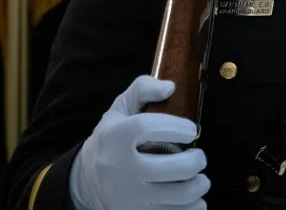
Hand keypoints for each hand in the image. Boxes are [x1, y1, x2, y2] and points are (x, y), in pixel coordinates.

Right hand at [70, 76, 209, 209]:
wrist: (86, 182)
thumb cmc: (111, 140)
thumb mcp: (119, 109)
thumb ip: (142, 89)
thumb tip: (170, 87)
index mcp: (116, 138)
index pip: (148, 128)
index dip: (177, 126)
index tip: (192, 130)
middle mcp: (122, 169)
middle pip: (175, 168)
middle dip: (197, 160)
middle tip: (198, 157)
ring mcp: (130, 196)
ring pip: (180, 195)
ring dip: (199, 185)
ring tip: (198, 177)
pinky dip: (192, 207)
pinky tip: (194, 197)